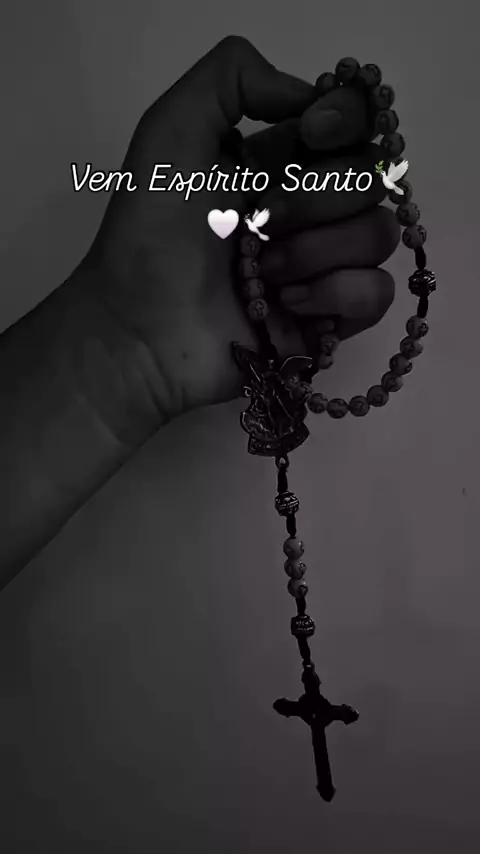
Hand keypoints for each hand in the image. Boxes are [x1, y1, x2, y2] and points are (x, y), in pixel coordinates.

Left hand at [83, 37, 399, 418]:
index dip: (345, 119)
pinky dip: (336, 294)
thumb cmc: (152, 235)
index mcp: (276, 163)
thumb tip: (308, 98)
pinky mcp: (330, 322)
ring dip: (318, 249)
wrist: (140, 332)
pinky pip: (377, 293)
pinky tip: (286, 306)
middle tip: (259, 222)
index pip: (350, 123)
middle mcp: (306, 210)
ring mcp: (322, 267)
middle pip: (371, 178)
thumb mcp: (170, 132)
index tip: (312, 133)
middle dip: (317, 196)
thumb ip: (232, 77)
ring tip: (264, 274)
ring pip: (379, 234)